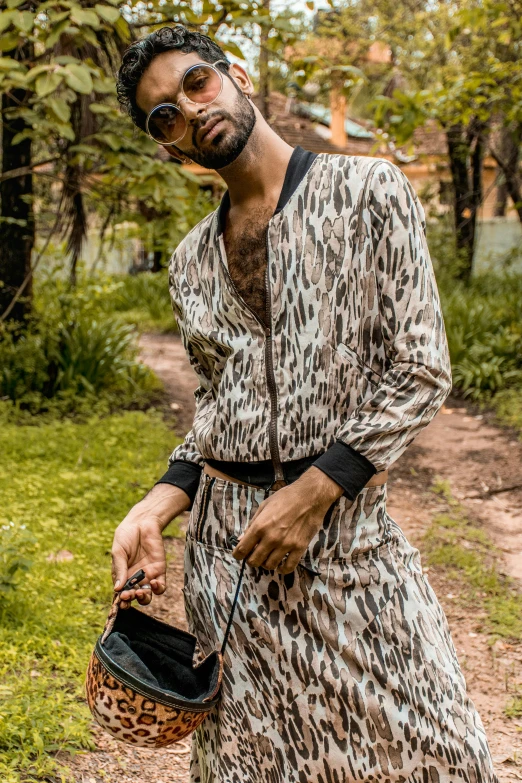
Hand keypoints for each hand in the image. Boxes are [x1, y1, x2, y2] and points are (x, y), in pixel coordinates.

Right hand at [111, 483, 189, 608]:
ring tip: (140, 592)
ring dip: (143, 598)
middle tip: (129, 595)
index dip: (120, 601)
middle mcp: (134, 579)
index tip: (120, 601)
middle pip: (133, 598)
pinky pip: (160, 587)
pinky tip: (153, 583)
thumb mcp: (119, 551)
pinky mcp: (159, 571)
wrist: (143, 522)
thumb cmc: (126, 536)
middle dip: (131, 600)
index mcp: (121, 576)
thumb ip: (119, 568)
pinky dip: (158, 589)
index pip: (120, 594)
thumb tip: (117, 589)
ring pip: (146, 596)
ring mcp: (147, 576)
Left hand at [231, 467, 342, 573]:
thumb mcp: (264, 506)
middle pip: (254, 561)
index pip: (242, 549)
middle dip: (251, 560)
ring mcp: (286, 544)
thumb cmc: (286, 497)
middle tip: (254, 555)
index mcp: (260, 526)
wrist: (310, 496)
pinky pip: (288, 567)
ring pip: (269, 566)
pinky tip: (281, 565)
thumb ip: (253, 523)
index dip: (237, 555)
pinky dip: (282, 569)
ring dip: (266, 564)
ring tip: (268, 557)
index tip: (239, 554)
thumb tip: (242, 538)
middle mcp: (271, 538)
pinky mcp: (299, 548)